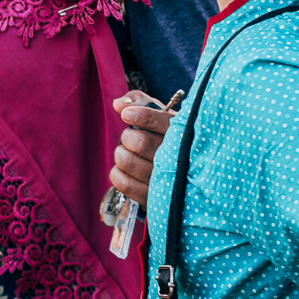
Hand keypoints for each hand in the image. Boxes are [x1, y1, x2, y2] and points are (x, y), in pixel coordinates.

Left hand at [109, 91, 172, 207]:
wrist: (179, 171)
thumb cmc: (163, 133)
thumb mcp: (157, 111)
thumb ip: (138, 100)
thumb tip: (118, 105)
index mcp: (182, 133)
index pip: (162, 122)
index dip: (140, 116)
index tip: (126, 115)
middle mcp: (178, 158)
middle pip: (139, 142)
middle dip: (127, 137)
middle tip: (131, 138)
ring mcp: (167, 181)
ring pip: (127, 161)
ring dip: (121, 154)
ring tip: (129, 153)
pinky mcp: (154, 198)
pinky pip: (124, 183)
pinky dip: (117, 174)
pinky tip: (124, 170)